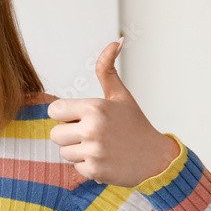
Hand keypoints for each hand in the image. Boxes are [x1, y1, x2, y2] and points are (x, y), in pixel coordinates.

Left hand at [47, 37, 179, 186]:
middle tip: (91, 134)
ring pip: (64, 152)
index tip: (80, 117)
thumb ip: (108, 69)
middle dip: (69, 135)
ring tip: (99, 146)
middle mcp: (92, 129)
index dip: (65, 115)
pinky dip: (87, 165)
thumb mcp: (120, 95)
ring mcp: (94, 151)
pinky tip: (105, 159)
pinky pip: (75, 167)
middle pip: (55, 135)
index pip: (54, 111)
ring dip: (78, 151)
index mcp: (94, 107)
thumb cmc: (134, 124)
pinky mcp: (95, 170)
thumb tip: (116, 40)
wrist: (156, 159)